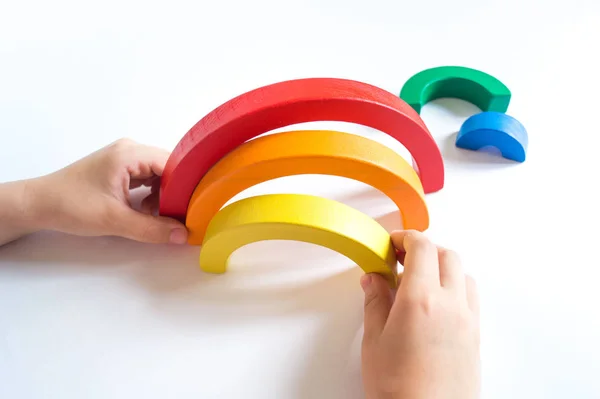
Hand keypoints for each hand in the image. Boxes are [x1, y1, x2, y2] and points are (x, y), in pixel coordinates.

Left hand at [4, 138, 187, 244]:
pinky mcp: (119, 168)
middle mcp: (130, 150)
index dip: (185, 186)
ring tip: (156, 215)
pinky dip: (151, 194)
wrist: (39, 204)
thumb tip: (182, 235)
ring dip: (163, 195)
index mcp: (129, 154)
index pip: (172, 164)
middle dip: (174, 192)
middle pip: (168, 168)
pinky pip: (147, 177)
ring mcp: (124, 158)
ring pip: (158, 174)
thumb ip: (151, 229)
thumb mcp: (115, 221)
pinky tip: (146, 210)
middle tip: (177, 215)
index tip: (192, 207)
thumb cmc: (71, 206)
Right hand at [360, 230, 479, 398]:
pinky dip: (455, 287)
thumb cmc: (398, 389)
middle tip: (400, 259)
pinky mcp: (476, 336)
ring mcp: (468, 320)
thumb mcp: (374, 341)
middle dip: (423, 249)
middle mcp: (451, 305)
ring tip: (418, 281)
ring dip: (442, 267)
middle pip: (446, 255)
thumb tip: (374, 279)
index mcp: (421, 300)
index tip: (391, 244)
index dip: (405, 238)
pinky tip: (435, 302)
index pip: (422, 248)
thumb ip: (375, 301)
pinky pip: (471, 296)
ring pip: (462, 274)